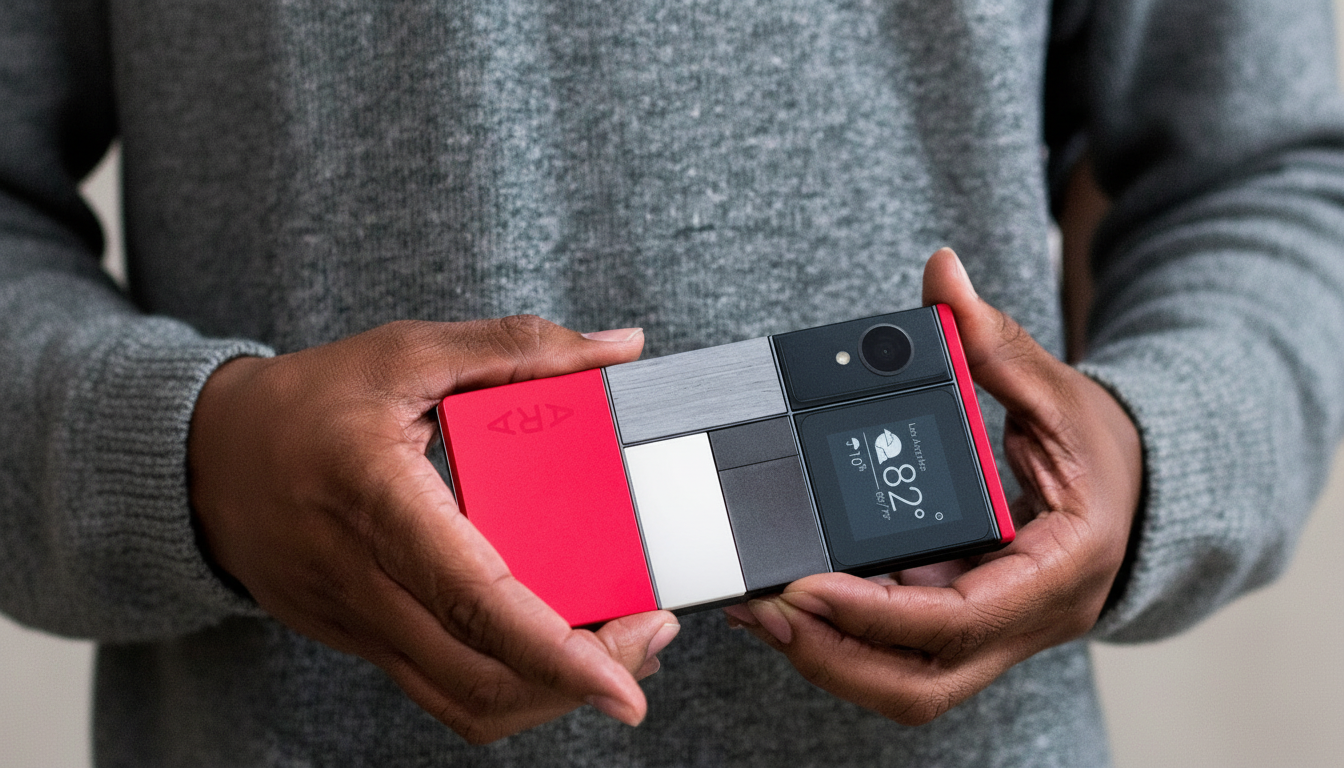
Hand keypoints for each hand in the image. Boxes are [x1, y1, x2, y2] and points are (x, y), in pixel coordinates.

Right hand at [188, 316, 679, 743]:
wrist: (207, 462)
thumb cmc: (309, 402)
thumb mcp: (409, 352)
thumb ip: (520, 347)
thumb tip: (621, 348)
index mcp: (377, 500)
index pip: (473, 598)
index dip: (555, 650)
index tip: (623, 683)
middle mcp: (364, 580)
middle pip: (481, 673)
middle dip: (579, 678)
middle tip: (649, 634)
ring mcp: (359, 624)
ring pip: (465, 701)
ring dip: (549, 694)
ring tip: (614, 647)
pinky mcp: (363, 642)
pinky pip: (444, 692)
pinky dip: (509, 686)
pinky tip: (552, 646)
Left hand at [723, 248, 1141, 723]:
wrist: (1142, 492)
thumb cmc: (1100, 446)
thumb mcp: (1056, 389)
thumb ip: (995, 339)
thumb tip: (943, 274)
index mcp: (1057, 570)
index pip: (960, 619)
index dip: (877, 613)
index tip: (806, 587)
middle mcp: (1024, 619)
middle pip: (920, 682)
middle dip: (834, 660)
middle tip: (760, 612)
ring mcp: (990, 631)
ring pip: (904, 680)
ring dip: (828, 658)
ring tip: (756, 610)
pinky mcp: (960, 622)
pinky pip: (898, 651)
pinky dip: (842, 636)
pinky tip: (787, 601)